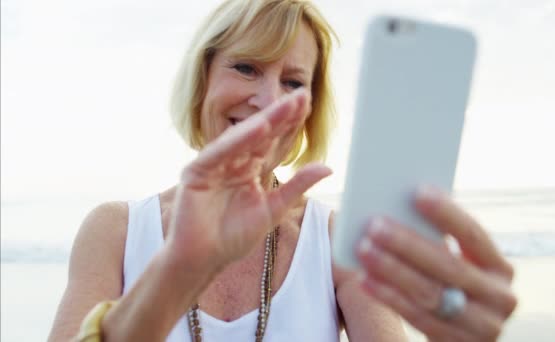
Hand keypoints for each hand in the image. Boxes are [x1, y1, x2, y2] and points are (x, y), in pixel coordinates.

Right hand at [166, 89, 331, 275]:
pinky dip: (238, 140)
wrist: (204, 259)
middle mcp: (233, 161)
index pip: (275, 141)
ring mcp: (214, 164)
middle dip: (282, 114)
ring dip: (264, 122)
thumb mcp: (274, 209)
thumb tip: (328, 167)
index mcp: (251, 168)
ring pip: (242, 139)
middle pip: (261, 134)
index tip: (308, 104)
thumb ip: (298, 186)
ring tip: (285, 106)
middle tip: (302, 94)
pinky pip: (220, 153)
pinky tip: (258, 128)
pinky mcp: (197, 172)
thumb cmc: (233, 237)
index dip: (291, 124)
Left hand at [356, 187, 516, 341]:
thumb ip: (440, 243)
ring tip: (364, 248)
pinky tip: (366, 279)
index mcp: (500, 268)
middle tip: (375, 224)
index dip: (446, 213)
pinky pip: (417, 317)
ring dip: (392, 269)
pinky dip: (389, 296)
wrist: (461, 339)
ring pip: (430, 293)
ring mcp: (483, 326)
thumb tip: (401, 206)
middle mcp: (499, 298)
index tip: (418, 192)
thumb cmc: (451, 290)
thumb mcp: (459, 267)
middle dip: (408, 243)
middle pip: (448, 266)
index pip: (474, 234)